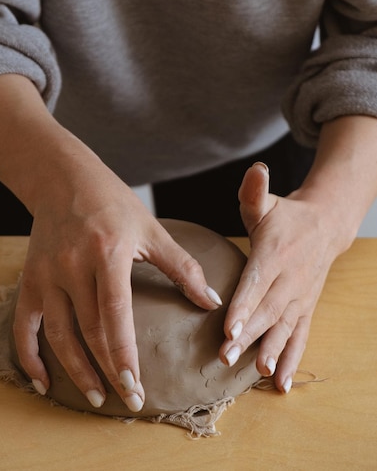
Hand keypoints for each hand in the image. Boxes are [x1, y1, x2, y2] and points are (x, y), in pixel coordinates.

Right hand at [12, 147, 220, 411]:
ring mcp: (47, 275)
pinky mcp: (30, 279)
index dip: (124, 355)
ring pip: (58, 334)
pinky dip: (30, 356)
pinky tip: (43, 381)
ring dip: (75, 371)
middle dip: (108, 371)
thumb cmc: (113, 202)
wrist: (63, 179)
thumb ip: (182, 267)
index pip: (115, 316)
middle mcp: (72, 267)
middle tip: (128, 400)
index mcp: (107, 254)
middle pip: (89, 332)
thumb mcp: (152, 229)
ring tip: (95, 397)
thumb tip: (212, 301)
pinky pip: (24, 325)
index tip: (136, 387)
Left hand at [219, 162, 343, 392]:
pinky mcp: (305, 308)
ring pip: (284, 327)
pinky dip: (291, 359)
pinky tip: (279, 384)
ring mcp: (300, 297)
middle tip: (228, 357)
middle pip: (268, 310)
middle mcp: (289, 279)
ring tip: (257, 373)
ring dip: (271, 351)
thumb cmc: (286, 216)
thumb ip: (254, 191)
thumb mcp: (266, 203)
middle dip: (249, 335)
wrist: (325, 227)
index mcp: (275, 253)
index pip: (257, 282)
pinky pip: (300, 336)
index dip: (245, 304)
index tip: (230, 327)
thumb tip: (255, 168)